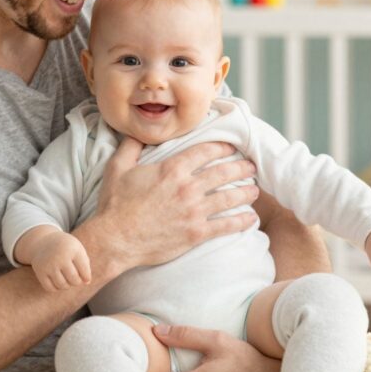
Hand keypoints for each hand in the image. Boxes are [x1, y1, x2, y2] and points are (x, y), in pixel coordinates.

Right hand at [27, 229, 90, 290]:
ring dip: (67, 286)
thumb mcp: (78, 250)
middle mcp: (60, 257)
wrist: (43, 241)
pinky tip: (58, 281)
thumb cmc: (66, 248)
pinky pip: (51, 288)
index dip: (86, 276)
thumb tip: (87, 282)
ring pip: (62, 285)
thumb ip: (85, 265)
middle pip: (74, 280)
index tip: (85, 276)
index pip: (84, 271)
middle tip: (75, 278)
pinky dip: (56, 288)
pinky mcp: (40, 272)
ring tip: (68, 279)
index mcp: (72, 249)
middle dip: (77, 282)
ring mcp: (49, 265)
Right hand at [89, 138, 259, 271]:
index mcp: (172, 168)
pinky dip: (241, 221)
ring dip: (246, 192)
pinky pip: (226, 226)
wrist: (115, 239)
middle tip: (252, 166)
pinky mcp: (196, 233)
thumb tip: (136, 132)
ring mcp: (194, 211)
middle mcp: (188, 187)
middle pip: (224, 172)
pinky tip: (251, 219)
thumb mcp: (117, 168)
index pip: (206, 151)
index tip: (232, 147)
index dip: (223, 147)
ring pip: (229, 198)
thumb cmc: (114, 204)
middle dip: (241, 168)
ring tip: (256, 190)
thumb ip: (131, 146)